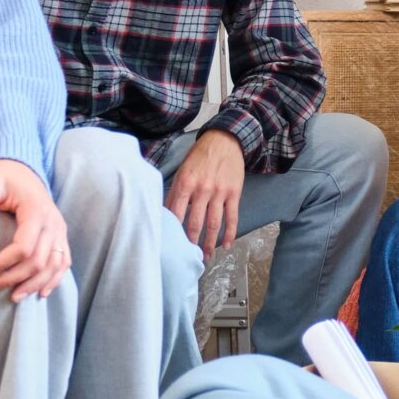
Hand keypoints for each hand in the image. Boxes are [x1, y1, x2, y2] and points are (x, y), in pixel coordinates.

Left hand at [0, 159, 71, 301]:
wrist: (20, 166)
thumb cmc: (1, 176)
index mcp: (37, 211)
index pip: (24, 248)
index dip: (3, 263)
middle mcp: (53, 223)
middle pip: (39, 261)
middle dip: (14, 278)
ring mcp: (60, 230)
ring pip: (54, 266)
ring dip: (35, 284)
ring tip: (14, 297)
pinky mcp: (60, 235)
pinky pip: (63, 262)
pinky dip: (54, 279)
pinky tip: (41, 292)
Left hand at [165, 128, 244, 254]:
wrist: (224, 141)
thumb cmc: (199, 157)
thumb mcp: (182, 171)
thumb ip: (175, 193)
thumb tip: (164, 214)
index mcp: (185, 184)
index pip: (176, 213)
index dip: (173, 232)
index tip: (170, 246)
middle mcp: (202, 189)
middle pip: (195, 223)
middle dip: (190, 243)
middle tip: (187, 257)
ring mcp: (219, 192)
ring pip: (214, 224)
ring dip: (209, 243)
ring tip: (205, 257)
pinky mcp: (234, 194)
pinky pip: (232, 217)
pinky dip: (230, 233)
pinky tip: (226, 245)